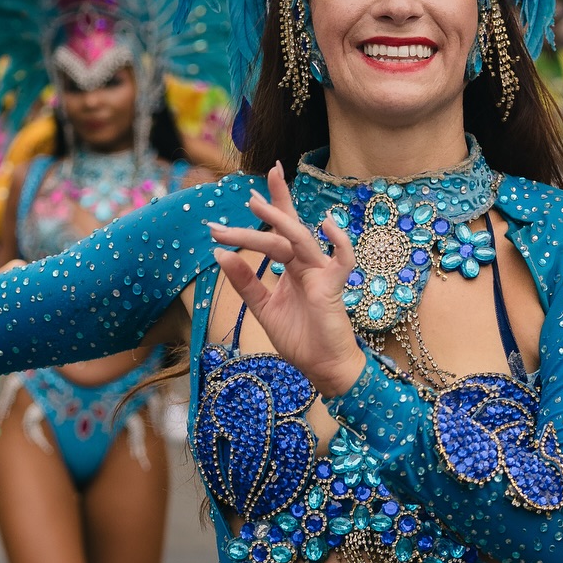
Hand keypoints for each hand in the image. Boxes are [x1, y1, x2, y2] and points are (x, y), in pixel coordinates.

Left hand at [208, 163, 366, 398]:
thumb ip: (245, 281)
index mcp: (291, 266)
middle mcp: (306, 264)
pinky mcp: (332, 286)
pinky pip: (341, 259)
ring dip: (279, 222)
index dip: (269, 209)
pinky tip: (327, 225)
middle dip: (272, 207)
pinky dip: (339, 242)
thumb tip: (220, 254)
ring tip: (257, 207)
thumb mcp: (262, 307)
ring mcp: (320, 272)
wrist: (321, 367)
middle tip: (248, 196)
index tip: (248, 194)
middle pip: (288, 228)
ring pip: (300, 239)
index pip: (278, 232)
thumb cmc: (298, 337)